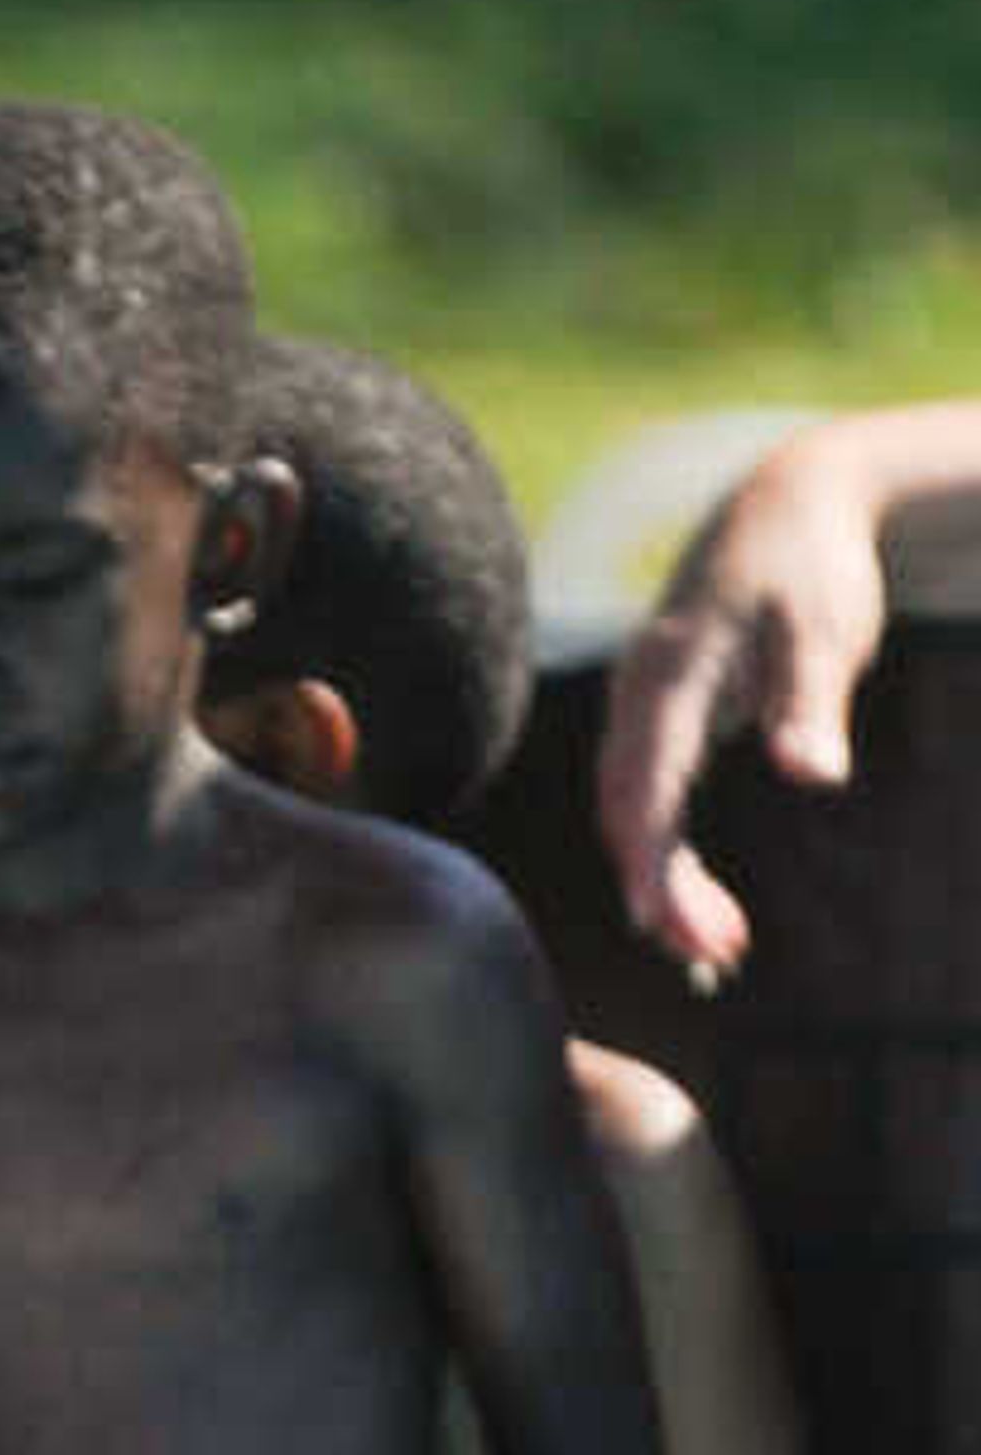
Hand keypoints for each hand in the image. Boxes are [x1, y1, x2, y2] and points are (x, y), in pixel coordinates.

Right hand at [596, 434, 890, 988]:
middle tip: (719, 953)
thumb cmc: (812, 566)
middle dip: (663, 890)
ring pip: (630, 814)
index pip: (646, 784)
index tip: (664, 926)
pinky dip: (666, 854)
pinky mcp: (653, 719)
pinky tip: (701, 898)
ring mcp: (637, 707)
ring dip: (666, 882)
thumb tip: (813, 775)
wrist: (789, 502)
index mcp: (670, 673)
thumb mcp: (827, 631)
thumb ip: (812, 704)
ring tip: (723, 941)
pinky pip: (643, 801)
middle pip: (628, 812)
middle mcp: (636, 693)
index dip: (651, 860)